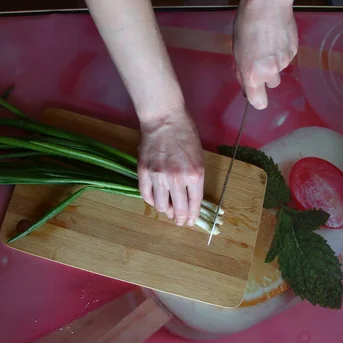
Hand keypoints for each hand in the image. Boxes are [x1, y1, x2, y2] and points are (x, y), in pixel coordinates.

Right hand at [138, 105, 204, 226]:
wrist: (164, 119)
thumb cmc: (185, 135)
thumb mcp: (198, 158)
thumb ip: (195, 180)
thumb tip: (189, 199)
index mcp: (194, 175)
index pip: (194, 204)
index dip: (193, 216)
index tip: (190, 222)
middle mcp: (176, 179)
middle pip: (179, 209)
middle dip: (180, 219)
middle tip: (179, 221)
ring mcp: (158, 176)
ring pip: (161, 206)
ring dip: (166, 211)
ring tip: (168, 209)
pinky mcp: (144, 172)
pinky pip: (146, 195)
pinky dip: (152, 201)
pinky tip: (156, 200)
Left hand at [233, 0, 297, 108]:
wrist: (266, 6)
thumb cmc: (247, 25)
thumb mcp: (237, 53)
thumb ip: (243, 73)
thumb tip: (246, 87)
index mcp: (252, 74)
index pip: (258, 102)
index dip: (258, 100)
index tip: (256, 96)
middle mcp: (269, 72)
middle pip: (271, 84)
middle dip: (266, 76)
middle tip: (260, 59)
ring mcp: (284, 62)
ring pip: (280, 69)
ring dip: (274, 61)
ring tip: (267, 44)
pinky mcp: (293, 51)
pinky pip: (287, 57)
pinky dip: (282, 51)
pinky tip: (276, 39)